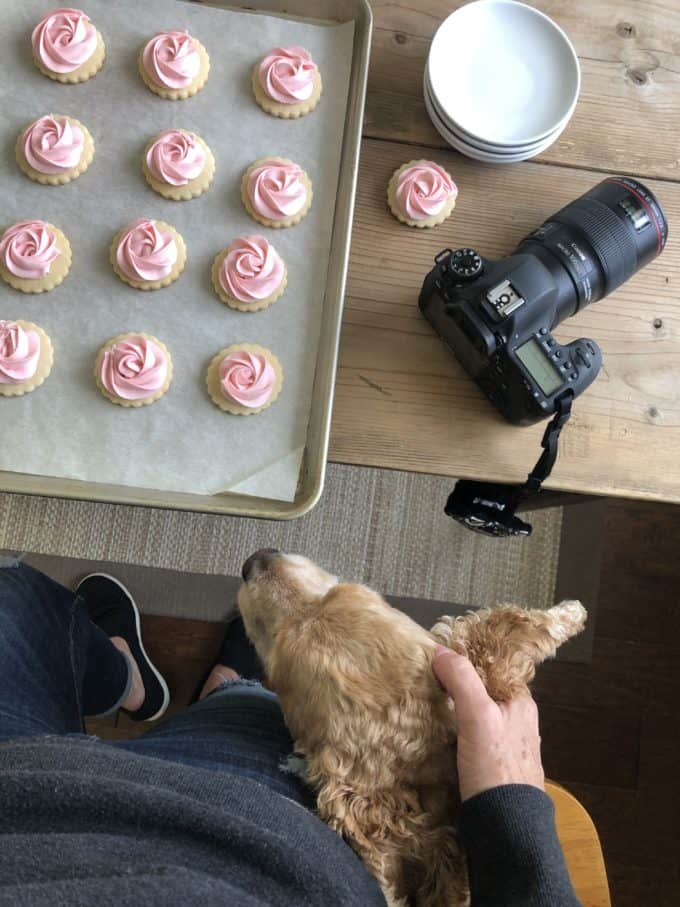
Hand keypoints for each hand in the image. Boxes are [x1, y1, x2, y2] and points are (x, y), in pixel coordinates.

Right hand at [433, 645, 544, 801]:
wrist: (506, 827)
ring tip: (426, 705)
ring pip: (477, 715)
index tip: (436, 660)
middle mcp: (518, 720)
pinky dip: (457, 731)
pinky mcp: (495, 765)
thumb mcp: (478, 716)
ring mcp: (507, 744)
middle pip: (482, 691)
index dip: (464, 661)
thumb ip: (462, 680)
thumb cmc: (496, 767)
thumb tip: (439, 650)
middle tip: (426, 682)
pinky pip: (473, 737)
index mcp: (521, 702)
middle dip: (457, 686)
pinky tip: (439, 734)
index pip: (490, 668)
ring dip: (455, 710)